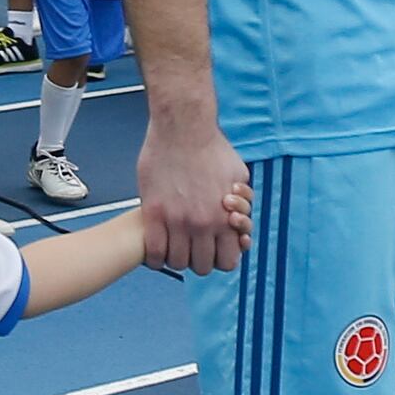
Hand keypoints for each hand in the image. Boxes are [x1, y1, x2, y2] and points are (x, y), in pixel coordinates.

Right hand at [137, 100, 248, 273]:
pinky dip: (155, 256)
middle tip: (191, 247)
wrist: (184, 127)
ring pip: (176, 262)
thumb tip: (238, 217)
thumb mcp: (239, 176)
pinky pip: (153, 252)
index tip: (212, 249)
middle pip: (201, 267)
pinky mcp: (152, 212)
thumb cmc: (211, 148)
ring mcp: (176, 220)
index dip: (219, 258)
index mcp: (226, 218)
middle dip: (198, 259)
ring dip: (175, 257)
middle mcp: (203, 224)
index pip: (227, 262)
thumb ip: (241, 202)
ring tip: (172, 244)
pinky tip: (155, 246)